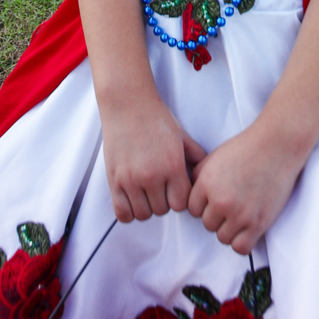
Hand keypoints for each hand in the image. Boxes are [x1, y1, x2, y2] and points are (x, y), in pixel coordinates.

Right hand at [102, 95, 207, 221]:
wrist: (128, 104)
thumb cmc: (156, 118)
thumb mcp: (182, 136)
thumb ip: (196, 157)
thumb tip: (205, 174)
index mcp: (173, 166)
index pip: (181, 204)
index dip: (179, 198)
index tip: (175, 189)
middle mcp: (152, 176)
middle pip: (162, 210)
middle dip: (163, 202)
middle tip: (160, 188)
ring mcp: (131, 179)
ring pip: (143, 214)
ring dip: (146, 207)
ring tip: (146, 193)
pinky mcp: (114, 180)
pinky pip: (122, 213)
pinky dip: (128, 212)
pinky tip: (132, 199)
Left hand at [187, 125, 304, 254]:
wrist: (276, 147)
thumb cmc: (247, 149)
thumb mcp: (214, 157)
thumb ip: (199, 177)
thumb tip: (189, 194)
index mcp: (206, 184)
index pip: (193, 210)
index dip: (204, 205)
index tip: (216, 199)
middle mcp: (220, 201)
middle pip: (207, 224)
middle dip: (217, 216)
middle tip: (232, 203)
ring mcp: (240, 214)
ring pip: (222, 237)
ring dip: (229, 229)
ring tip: (240, 214)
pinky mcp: (258, 223)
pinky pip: (241, 247)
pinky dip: (242, 241)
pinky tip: (247, 227)